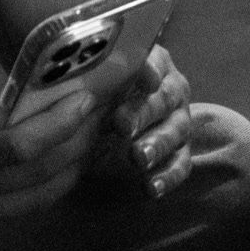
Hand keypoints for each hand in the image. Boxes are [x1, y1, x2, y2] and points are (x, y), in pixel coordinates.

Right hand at [0, 75, 102, 250]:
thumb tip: (0, 103)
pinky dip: (47, 185)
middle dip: (81, 140)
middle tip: (106, 109)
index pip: (18, 147)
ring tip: (93, 133)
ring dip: (72, 166)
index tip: (87, 97)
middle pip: (41, 175)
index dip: (60, 123)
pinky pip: (20, 211)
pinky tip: (60, 161)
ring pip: (39, 198)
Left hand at [94, 45, 194, 198]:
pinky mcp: (180, 153)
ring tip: (138, 159)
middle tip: (122, 125)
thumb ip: (90, 81)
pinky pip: (181, 165)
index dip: (151, 70)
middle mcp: (172, 91)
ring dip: (158, 144)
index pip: (156, 62)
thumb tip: (68, 79)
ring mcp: (179, 122)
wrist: (109, 133)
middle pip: (166, 98)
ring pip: (177, 130)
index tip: (144, 81)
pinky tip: (150, 188)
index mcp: (152, 66)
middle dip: (144, 112)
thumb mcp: (92, 88)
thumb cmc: (99, 100)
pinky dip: (167, 176)